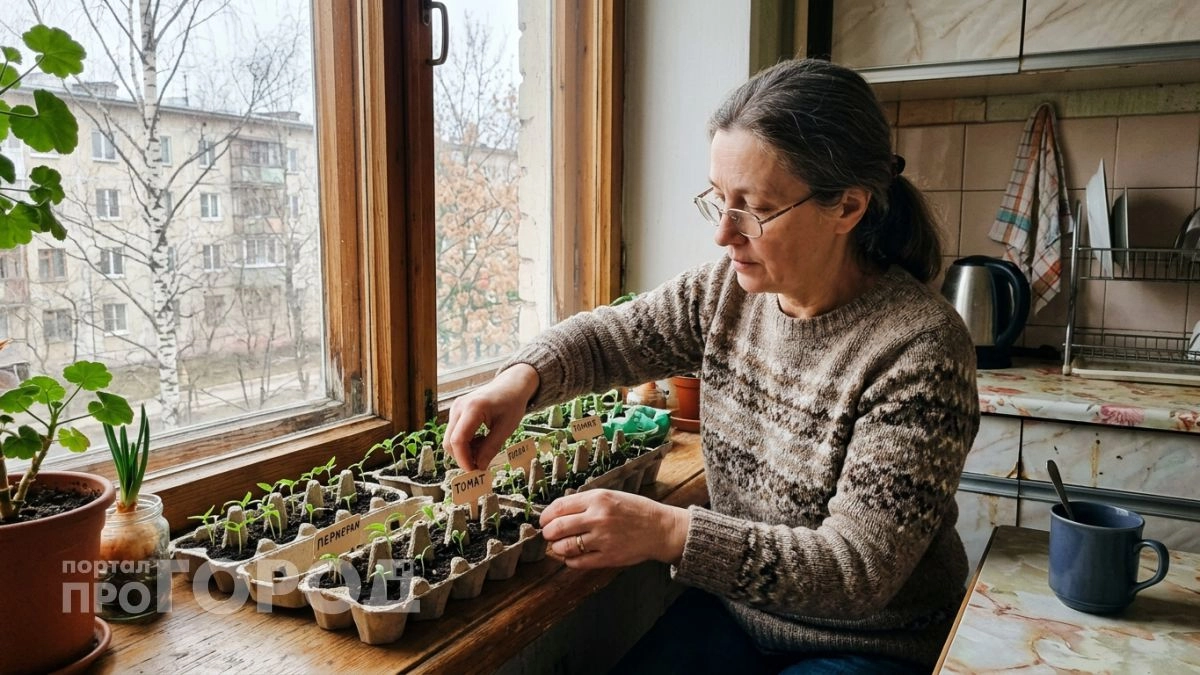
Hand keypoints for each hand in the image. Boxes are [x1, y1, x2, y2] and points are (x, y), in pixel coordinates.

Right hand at [443, 364, 539, 469]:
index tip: (475, 472)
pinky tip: (481, 441)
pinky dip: (465, 443)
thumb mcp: (506, 428)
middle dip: (463, 457)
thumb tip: (479, 468)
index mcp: (473, 408)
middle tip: (481, 464)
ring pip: (450, 439)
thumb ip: (491, 448)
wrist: (511, 385)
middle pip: (449, 442)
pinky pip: (454, 433)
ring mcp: (455, 408)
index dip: (464, 460)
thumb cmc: (512, 403)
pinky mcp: (456, 412)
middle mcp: (459, 407)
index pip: (458, 440)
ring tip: (485, 449)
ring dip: (465, 451)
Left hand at [539, 489, 689, 568]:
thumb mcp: (610, 495)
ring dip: (557, 548)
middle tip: (549, 535)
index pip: (559, 507)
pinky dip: (569, 561)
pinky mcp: (608, 558)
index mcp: (598, 499)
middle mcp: (598, 518)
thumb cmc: (635, 510)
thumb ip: (585, 502)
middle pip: (558, 528)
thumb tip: (557, 511)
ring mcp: (603, 539)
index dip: (546, 516)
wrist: (660, 528)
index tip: (544, 521)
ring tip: (559, 546)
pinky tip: (572, 557)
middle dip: (548, 533)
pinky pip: (578, 562)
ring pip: (565, 547)